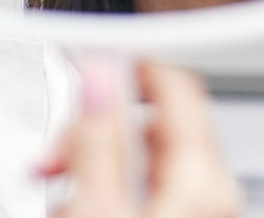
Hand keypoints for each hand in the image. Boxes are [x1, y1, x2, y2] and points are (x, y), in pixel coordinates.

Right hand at [38, 60, 240, 216]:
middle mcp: (208, 193)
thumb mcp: (97, 207)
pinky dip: (102, 190)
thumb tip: (100, 77)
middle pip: (148, 124)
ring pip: (137, 159)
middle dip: (92, 130)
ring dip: (88, 165)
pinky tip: (75, 208)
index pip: (175, 83)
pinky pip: (137, 190)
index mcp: (201, 178)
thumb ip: (97, 139)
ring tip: (59, 193)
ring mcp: (192, 211)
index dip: (128, 63)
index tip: (86, 61)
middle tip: (55, 154)